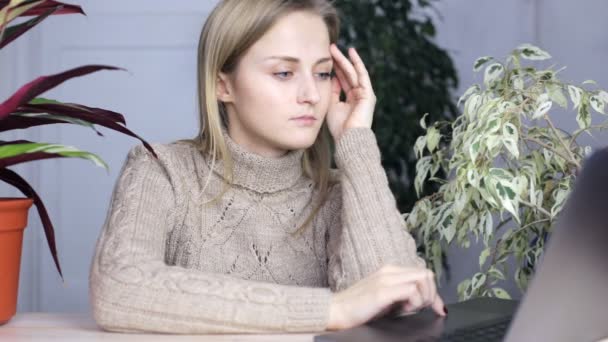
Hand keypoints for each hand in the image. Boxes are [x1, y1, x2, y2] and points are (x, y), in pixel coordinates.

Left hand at [326, 44, 376, 141]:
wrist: (349, 139)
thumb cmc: (339, 128)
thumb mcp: (332, 106)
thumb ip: (333, 92)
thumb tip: (332, 77)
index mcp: (351, 100)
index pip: (343, 80)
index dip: (335, 69)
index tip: (325, 59)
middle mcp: (359, 95)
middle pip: (348, 74)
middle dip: (338, 61)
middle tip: (329, 48)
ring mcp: (365, 94)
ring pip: (353, 72)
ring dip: (344, 59)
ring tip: (334, 48)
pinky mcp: (368, 94)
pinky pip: (362, 75)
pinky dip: (357, 63)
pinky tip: (351, 53)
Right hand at [327, 264, 446, 330]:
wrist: (336, 310)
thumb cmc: (359, 308)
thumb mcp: (386, 299)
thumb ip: (403, 296)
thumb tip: (425, 302)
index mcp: (390, 271)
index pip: (423, 274)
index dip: (435, 293)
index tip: (438, 309)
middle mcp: (389, 271)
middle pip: (427, 274)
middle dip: (431, 294)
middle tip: (420, 309)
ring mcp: (386, 279)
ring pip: (423, 278)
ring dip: (424, 297)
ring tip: (410, 308)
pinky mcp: (382, 290)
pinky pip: (411, 290)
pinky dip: (414, 302)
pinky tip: (403, 310)